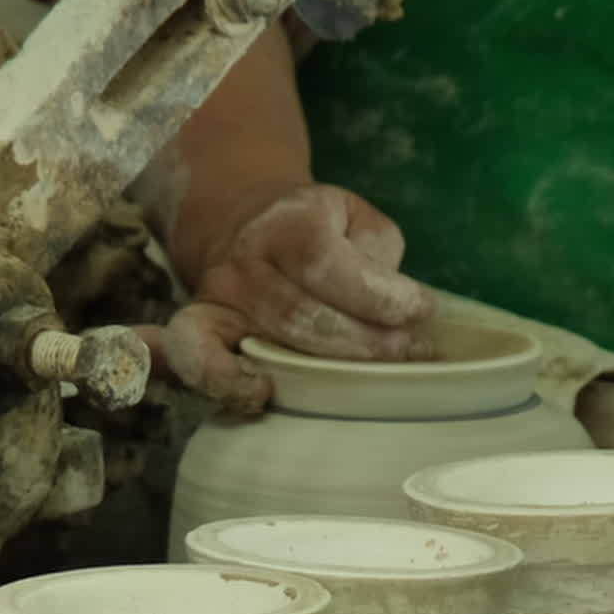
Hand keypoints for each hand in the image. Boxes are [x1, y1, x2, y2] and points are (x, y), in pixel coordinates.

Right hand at [160, 184, 434, 411]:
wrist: (246, 222)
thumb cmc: (318, 231)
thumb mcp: (357, 219)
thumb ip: (378, 250)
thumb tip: (393, 300)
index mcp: (289, 224)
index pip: (326, 264)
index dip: (377, 295)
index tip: (420, 311)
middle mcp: (247, 260)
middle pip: (300, 314)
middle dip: (362, 343)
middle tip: (405, 353)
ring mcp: (219, 298)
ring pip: (267, 345)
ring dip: (325, 372)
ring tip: (372, 379)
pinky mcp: (200, 328)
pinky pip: (193, 356)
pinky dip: (218, 381)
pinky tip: (259, 395)